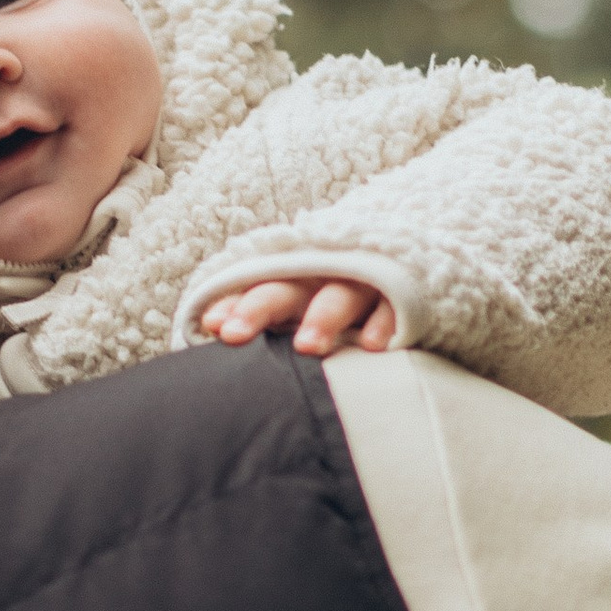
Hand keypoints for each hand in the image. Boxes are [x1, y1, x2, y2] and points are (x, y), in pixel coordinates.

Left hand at [200, 277, 399, 354]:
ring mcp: (361, 285)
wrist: (393, 264)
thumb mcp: (297, 307)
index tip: (212, 325)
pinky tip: (373, 345)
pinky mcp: (398, 295)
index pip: (255, 291)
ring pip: (339, 295)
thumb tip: (211, 340)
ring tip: (306, 346)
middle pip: (287, 289)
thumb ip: (261, 323)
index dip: (234, 305)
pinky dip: (383, 322)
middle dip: (260, 308)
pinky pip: (391, 305)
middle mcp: (321, 280)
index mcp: (291, 283)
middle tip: (236, 335)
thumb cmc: (330, 302)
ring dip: (322, 317)